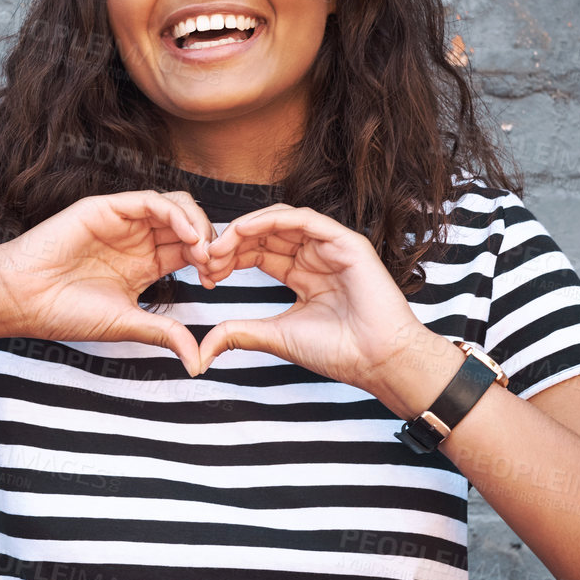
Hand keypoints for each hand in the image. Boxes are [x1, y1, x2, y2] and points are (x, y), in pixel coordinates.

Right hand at [0, 190, 217, 376]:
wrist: (25, 298)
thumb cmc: (65, 312)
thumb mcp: (127, 324)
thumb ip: (165, 333)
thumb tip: (198, 361)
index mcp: (145, 264)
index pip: (189, 251)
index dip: (208, 262)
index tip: (214, 283)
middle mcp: (137, 239)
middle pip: (188, 225)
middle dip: (209, 242)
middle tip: (214, 265)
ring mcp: (123, 221)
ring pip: (175, 206)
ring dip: (197, 224)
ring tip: (202, 250)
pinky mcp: (107, 207)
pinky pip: (150, 201)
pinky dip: (174, 214)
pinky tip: (186, 235)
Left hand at [192, 204, 427, 388]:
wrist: (377, 360)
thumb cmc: (337, 351)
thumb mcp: (276, 336)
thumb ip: (240, 333)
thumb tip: (203, 349)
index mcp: (302, 275)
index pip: (258, 253)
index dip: (229, 259)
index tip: (205, 275)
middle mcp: (315, 256)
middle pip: (264, 234)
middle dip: (231, 243)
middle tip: (204, 258)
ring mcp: (330, 247)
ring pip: (280, 221)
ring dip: (245, 229)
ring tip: (219, 246)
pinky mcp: (345, 241)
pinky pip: (303, 219)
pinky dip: (272, 219)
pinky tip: (245, 230)